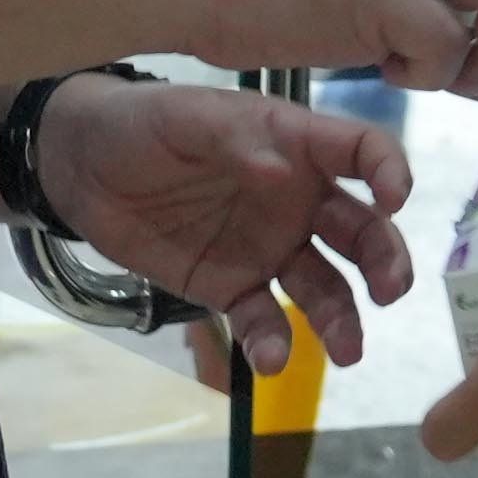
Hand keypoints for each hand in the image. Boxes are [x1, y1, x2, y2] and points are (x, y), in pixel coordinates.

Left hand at [34, 74, 412, 382]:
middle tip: (390, 290)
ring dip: (342, 317)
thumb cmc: (143, 124)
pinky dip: (272, 342)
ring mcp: (270, 248)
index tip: (394, 198)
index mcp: (296, 145)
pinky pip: (264, 320)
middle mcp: (298, 200)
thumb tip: (281, 167)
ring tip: (348, 350)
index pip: (362, 152)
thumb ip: (234, 138)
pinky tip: (270, 360)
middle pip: (361, 232)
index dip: (389, 171)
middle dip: (385, 260)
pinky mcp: (233, 288)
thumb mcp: (185, 117)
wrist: (84, 169)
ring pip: (324, 286)